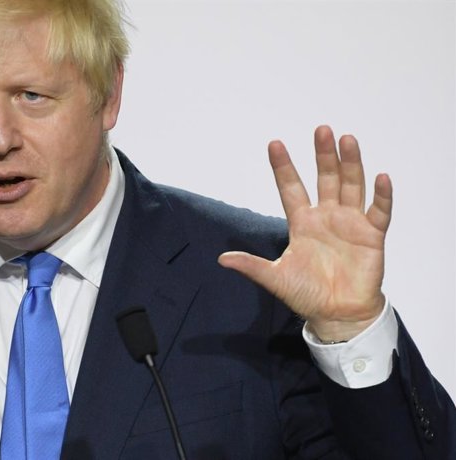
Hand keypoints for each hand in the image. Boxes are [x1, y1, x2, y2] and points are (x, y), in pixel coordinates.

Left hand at [218, 125, 392, 341]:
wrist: (337, 315)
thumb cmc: (307, 294)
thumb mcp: (275, 278)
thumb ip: (252, 266)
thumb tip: (221, 259)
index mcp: (302, 222)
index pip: (291, 188)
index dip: (283, 167)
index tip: (274, 144)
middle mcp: (326, 216)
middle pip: (325, 178)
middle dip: (323, 155)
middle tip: (321, 129)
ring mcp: (350, 223)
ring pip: (351, 186)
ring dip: (351, 164)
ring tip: (347, 140)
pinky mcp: (372, 235)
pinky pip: (379, 212)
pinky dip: (381, 196)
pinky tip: (381, 177)